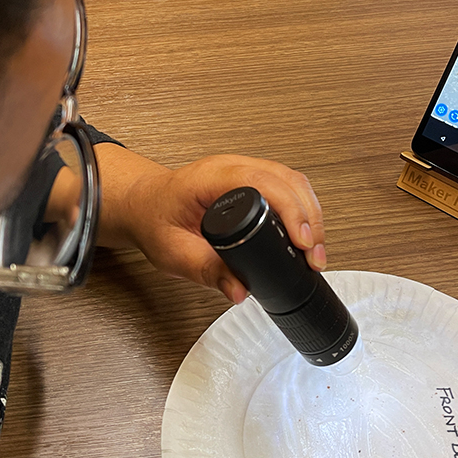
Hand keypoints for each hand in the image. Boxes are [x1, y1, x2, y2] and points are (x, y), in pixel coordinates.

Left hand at [94, 148, 327, 301]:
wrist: (143, 205)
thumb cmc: (154, 219)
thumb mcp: (173, 253)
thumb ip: (207, 272)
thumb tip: (239, 290)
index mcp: (211, 178)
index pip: (264, 184)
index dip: (291, 212)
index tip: (302, 242)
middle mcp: (232, 167)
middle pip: (289, 181)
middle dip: (310, 219)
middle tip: (314, 256)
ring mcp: (245, 169)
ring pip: (295, 181)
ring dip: (312, 213)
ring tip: (314, 249)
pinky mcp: (254, 178)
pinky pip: (289, 183)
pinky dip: (303, 207)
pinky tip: (306, 230)